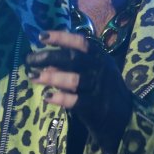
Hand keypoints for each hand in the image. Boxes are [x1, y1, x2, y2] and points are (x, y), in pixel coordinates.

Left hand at [26, 31, 132, 153]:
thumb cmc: (103, 90)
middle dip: (50, 56)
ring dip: (52, 77)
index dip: (61, 38)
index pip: (80, 43)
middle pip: (74, 58)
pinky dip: (61, 98)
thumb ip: (73, 66)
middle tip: (30, 59)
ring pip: (74, 79)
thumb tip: (47, 62)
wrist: (123, 117)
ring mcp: (99, 87)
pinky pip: (76, 100)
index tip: (42, 36)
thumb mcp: (94, 72)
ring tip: (33, 76)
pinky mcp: (96, 106)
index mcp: (100, 57)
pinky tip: (47, 97)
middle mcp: (100, 68)